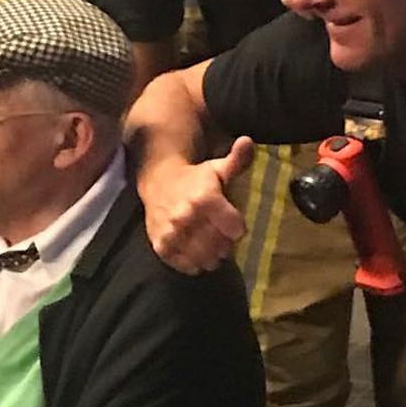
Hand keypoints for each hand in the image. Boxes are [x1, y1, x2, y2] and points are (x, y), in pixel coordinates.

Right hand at [140, 136, 254, 273]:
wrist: (157, 181)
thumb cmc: (194, 177)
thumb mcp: (217, 167)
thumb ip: (236, 159)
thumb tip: (248, 141)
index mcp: (205, 198)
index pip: (235, 229)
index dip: (237, 228)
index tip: (234, 224)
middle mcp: (187, 217)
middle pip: (221, 247)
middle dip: (225, 244)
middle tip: (222, 237)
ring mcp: (172, 234)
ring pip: (204, 259)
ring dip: (212, 257)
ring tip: (211, 247)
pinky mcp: (161, 246)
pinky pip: (185, 265)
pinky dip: (193, 263)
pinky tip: (195, 251)